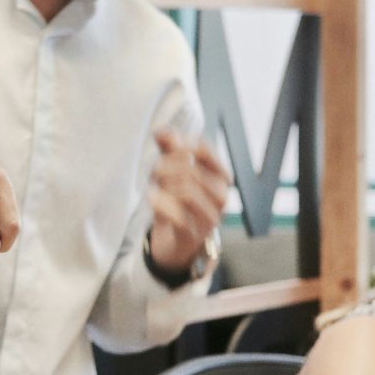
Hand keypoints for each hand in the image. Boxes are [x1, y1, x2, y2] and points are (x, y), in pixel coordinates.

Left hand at [146, 131, 230, 274]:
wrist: (176, 243)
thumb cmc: (180, 202)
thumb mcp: (175, 172)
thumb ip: (170, 149)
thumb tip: (161, 130)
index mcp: (221, 176)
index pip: (202, 149)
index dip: (179, 145)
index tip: (166, 152)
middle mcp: (221, 196)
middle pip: (189, 168)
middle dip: (165, 166)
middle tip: (154, 173)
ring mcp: (209, 217)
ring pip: (185, 190)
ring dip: (162, 185)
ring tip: (154, 187)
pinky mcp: (193, 235)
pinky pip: (177, 215)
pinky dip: (160, 204)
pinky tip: (152, 199)